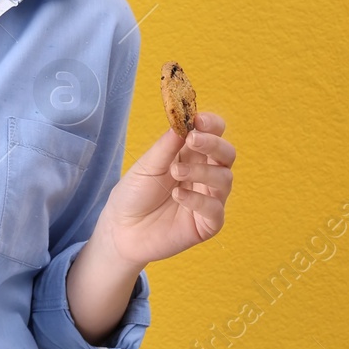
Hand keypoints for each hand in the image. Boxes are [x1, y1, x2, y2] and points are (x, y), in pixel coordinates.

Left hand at [97, 112, 234, 269]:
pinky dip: (198, 200)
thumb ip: (167, 146)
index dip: (212, 124)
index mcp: (191, 155)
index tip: (198, 120)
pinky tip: (178, 195)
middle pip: (227, 154)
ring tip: (175, 172)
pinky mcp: (207, 224)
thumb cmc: (135, 193)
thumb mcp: (148, 165)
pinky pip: (215, 210)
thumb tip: (184, 122)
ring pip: (224, 179)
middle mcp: (205, 174)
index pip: (214, 134)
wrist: (121, 229)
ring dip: (202, 171)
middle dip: (213, 144)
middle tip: (191, 140)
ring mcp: (208, 199)